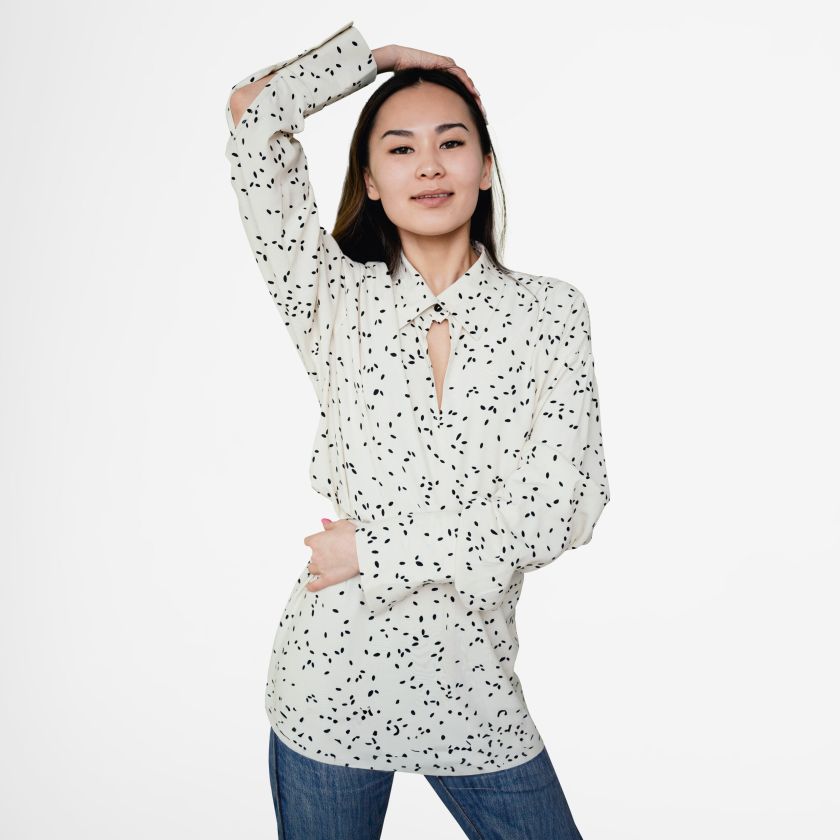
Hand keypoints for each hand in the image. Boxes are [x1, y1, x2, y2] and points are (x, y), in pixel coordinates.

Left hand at [304, 517, 358, 592]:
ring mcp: (321, 568)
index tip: (323, 542)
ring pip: (312, 568)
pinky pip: (315, 585)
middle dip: (320, 555)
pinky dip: (312, 586)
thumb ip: (330, 525)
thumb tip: (323, 523)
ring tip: (328, 566)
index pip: (308, 541)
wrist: (363, 551)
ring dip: (318, 567)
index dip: (316, 542)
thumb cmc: (354, 536)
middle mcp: (316, 554)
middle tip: (333, 553)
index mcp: (317, 540)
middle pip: (312, 555)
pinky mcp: (327, 579)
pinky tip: (310, 587)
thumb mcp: (342, 524)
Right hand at [372, 44, 486, 121]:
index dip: (469, 107)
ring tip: (480, 108)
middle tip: (483, 117)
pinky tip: (473, 95)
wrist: (398, 61)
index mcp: (444, 83)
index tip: (476, 119)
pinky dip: (467, 85)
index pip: (461, 95)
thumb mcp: (419, 97)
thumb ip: (426, 107)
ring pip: (466, 83)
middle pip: (467, 89)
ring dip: (474, 96)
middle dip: (476, 103)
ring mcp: (447, 66)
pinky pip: (459, 74)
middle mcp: (447, 74)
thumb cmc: (404, 78)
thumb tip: (427, 127)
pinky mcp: (445, 62)